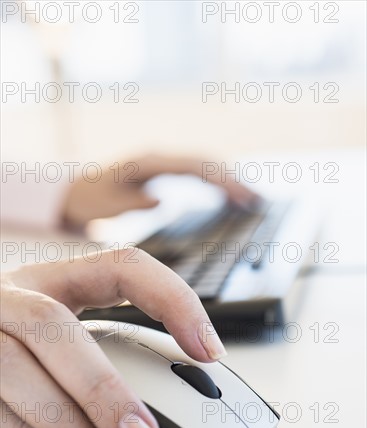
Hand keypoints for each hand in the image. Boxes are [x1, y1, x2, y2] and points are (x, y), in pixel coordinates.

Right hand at [0, 249, 225, 427]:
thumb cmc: (21, 334)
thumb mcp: (62, 323)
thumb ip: (101, 346)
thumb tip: (164, 397)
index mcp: (54, 275)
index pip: (122, 265)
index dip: (171, 299)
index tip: (208, 350)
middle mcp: (11, 295)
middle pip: (53, 325)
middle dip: (101, 388)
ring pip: (14, 370)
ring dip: (67, 425)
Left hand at [62, 154, 258, 226]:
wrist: (77, 191)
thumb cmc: (89, 198)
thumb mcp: (106, 204)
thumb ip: (132, 202)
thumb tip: (162, 200)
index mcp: (149, 162)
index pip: (194, 167)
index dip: (221, 180)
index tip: (242, 197)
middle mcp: (160, 158)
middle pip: (205, 163)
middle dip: (233, 180)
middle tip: (257, 201)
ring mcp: (164, 163)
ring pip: (204, 166)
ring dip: (229, 181)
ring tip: (253, 200)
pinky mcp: (165, 172)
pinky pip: (197, 175)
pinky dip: (216, 184)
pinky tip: (230, 197)